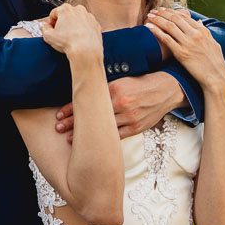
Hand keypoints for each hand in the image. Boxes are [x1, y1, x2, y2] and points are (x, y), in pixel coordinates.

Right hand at [39, 4, 102, 59]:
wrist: (86, 51)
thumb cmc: (68, 43)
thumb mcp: (49, 36)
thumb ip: (44, 28)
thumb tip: (44, 25)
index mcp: (65, 9)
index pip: (54, 13)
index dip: (51, 23)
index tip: (52, 30)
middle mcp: (78, 9)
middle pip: (67, 15)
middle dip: (63, 23)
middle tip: (61, 34)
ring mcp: (89, 16)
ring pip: (78, 19)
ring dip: (74, 26)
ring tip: (71, 38)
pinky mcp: (96, 24)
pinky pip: (87, 25)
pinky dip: (83, 30)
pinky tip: (80, 39)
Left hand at [54, 72, 186, 141]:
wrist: (166, 90)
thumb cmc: (141, 83)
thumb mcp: (122, 79)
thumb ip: (105, 87)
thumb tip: (84, 91)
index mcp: (115, 88)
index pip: (87, 99)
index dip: (71, 108)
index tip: (59, 114)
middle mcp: (121, 103)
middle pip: (92, 115)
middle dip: (72, 122)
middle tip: (57, 128)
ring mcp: (129, 117)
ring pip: (101, 128)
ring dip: (84, 134)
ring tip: (69, 139)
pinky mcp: (136, 128)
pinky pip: (116, 136)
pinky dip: (102, 140)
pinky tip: (91, 145)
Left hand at [145, 7, 224, 95]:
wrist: (216, 77)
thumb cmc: (215, 63)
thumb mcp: (213, 43)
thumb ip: (205, 32)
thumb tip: (199, 22)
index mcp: (202, 31)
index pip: (184, 17)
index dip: (172, 11)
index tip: (163, 10)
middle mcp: (195, 35)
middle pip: (175, 18)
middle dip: (163, 13)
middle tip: (154, 10)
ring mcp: (188, 43)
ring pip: (169, 26)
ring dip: (158, 19)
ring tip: (149, 16)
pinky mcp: (181, 53)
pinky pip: (166, 39)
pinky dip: (156, 31)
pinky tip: (149, 27)